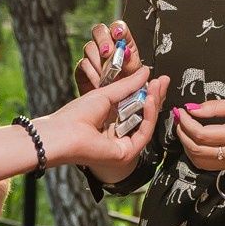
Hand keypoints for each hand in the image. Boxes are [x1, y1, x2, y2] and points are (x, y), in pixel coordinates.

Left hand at [39, 66, 168, 181]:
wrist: (61, 133)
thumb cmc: (74, 116)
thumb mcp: (105, 94)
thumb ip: (128, 85)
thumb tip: (145, 72)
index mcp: (111, 122)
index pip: (136, 108)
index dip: (148, 93)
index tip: (156, 79)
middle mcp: (118, 135)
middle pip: (144, 116)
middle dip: (155, 97)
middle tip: (162, 81)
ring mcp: (123, 146)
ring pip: (146, 125)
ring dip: (153, 104)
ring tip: (157, 86)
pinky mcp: (126, 153)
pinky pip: (143, 133)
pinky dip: (148, 116)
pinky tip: (149, 100)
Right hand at [75, 20, 132, 95]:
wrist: (118, 103)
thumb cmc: (130, 85)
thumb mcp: (136, 73)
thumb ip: (131, 61)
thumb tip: (125, 53)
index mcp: (123, 43)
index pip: (117, 27)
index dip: (117, 28)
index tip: (119, 35)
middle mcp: (107, 46)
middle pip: (99, 32)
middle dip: (103, 41)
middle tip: (107, 53)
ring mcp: (94, 56)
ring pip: (90, 47)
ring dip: (98, 61)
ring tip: (107, 75)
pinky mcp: (84, 68)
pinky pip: (83, 64)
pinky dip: (92, 74)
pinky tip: (100, 82)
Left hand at [172, 99, 224, 172]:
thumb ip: (216, 107)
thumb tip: (194, 108)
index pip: (200, 133)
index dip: (186, 122)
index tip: (182, 111)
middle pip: (195, 148)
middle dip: (182, 133)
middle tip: (179, 119)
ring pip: (198, 160)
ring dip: (186, 145)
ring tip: (185, 130)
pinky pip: (206, 165)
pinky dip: (195, 154)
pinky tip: (195, 142)